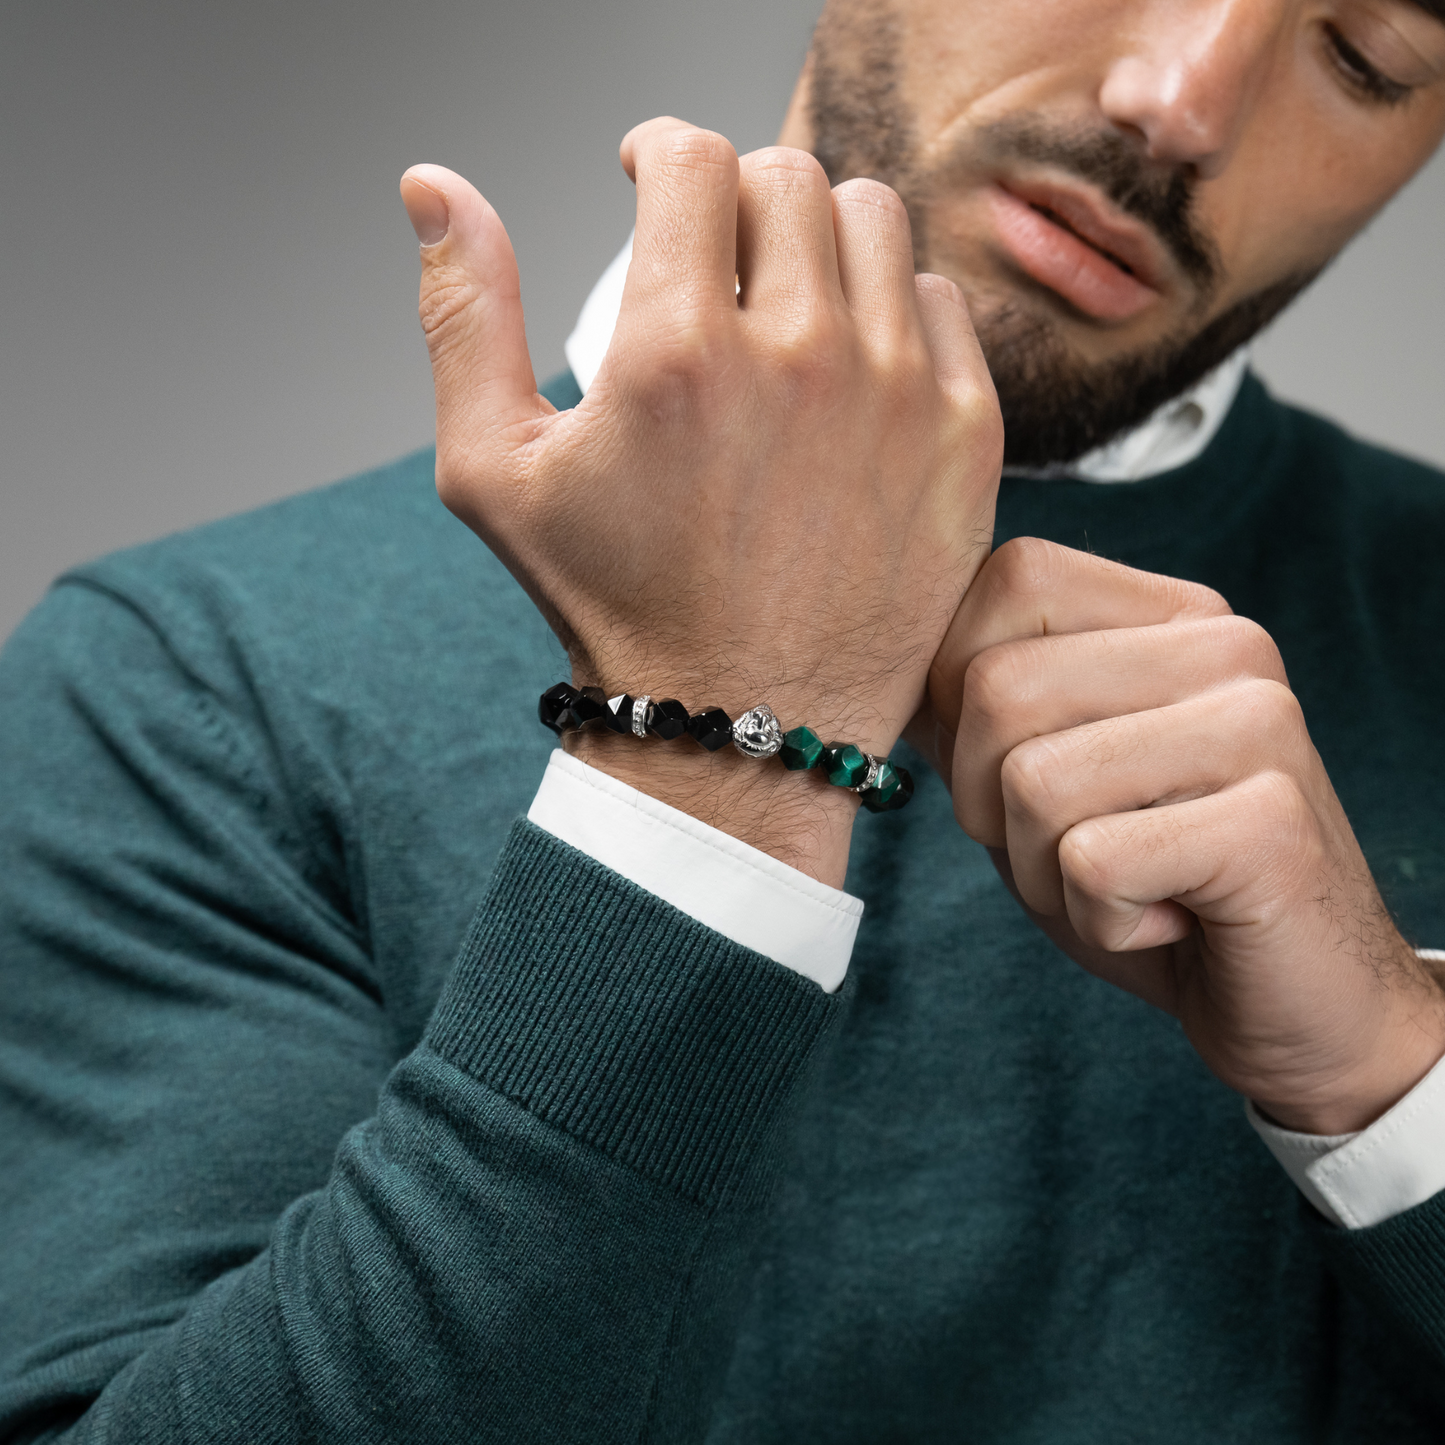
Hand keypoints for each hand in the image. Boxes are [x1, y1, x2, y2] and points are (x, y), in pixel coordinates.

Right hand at [400, 119, 1000, 885]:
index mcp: (677, 353)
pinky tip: (852, 358)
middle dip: (735, 195)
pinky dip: (893, 308)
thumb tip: (434, 186)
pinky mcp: (964, 440)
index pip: (692, 156)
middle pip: (785, 174)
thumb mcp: (494, 472)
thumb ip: (462, 315)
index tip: (652, 179)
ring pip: (873, 220)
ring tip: (783, 298)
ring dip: (818, 235)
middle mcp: (800, 357)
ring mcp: (897, 396)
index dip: (660, 150)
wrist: (740, 723)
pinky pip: (941, 303)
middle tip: (713, 254)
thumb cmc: (615, 606)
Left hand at [911, 537, 1444, 1133]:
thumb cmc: (1150, 885)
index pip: (1005, 582)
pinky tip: (1171, 920)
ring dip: (1046, 872)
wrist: (1293, 1004)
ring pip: (1031, 782)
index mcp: (1170, 616)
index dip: (959, 694)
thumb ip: (970, 709)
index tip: (1016, 774)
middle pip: (995, 688)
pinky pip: (1091, 864)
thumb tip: (884, 648)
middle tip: (1076, 849)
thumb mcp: (1037, 783)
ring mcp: (1259, 724)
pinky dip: (1101, 921)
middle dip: (988, 802)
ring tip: (1129, 884)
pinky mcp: (1270, 823)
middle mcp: (1225, 645)